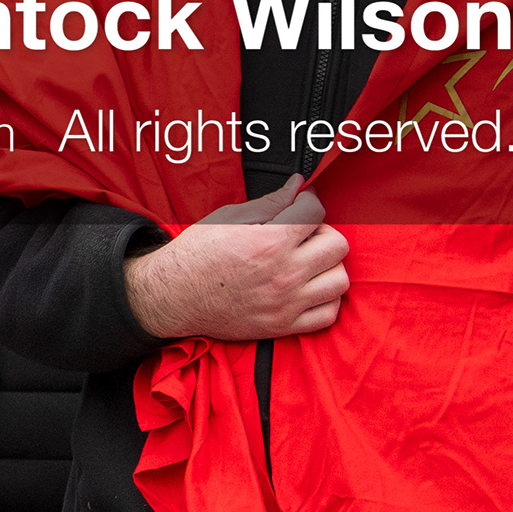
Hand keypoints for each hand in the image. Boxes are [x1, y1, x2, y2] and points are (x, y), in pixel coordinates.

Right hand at [123, 180, 348, 342]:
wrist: (173, 296)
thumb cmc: (197, 254)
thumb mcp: (227, 218)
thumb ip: (270, 202)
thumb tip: (298, 186)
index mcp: (269, 241)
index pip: (316, 212)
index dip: (309, 202)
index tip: (301, 205)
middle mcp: (284, 273)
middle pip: (337, 245)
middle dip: (323, 233)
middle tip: (303, 235)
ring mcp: (286, 302)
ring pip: (339, 279)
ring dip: (327, 267)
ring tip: (307, 263)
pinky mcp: (283, 325)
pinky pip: (329, 313)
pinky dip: (326, 300)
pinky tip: (308, 288)